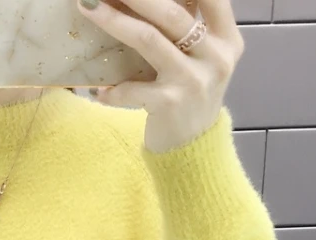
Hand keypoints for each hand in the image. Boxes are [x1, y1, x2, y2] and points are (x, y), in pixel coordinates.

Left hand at [78, 0, 244, 152]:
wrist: (193, 149)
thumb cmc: (191, 97)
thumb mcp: (202, 60)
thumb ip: (189, 28)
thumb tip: (145, 4)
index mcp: (226, 39)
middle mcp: (215, 56)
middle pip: (170, 12)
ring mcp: (193, 80)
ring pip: (148, 39)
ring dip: (114, 22)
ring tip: (88, 8)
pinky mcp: (169, 103)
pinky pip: (131, 88)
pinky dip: (111, 88)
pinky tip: (98, 91)